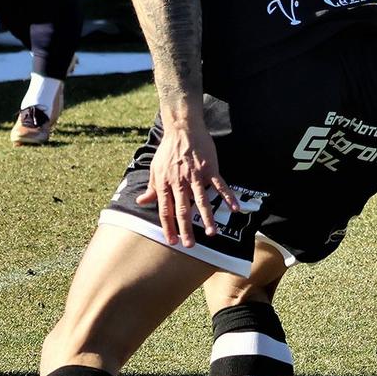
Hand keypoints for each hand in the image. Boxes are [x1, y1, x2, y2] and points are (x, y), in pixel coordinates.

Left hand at [136, 117, 239, 247]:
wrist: (182, 130)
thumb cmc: (167, 151)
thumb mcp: (154, 169)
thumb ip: (150, 188)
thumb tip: (141, 203)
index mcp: (164, 184)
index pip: (165, 210)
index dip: (168, 227)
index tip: (172, 241)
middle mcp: (179, 183)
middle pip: (182, 210)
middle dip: (186, 229)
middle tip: (191, 245)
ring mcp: (195, 176)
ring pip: (201, 201)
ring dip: (207, 218)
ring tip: (211, 233)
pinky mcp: (210, 169)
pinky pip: (220, 185)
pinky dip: (228, 197)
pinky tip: (235, 208)